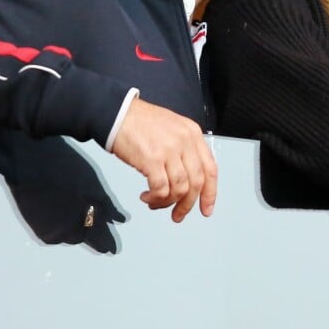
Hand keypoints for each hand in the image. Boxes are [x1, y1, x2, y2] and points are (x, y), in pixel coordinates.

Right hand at [111, 98, 217, 221]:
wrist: (118, 113)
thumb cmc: (141, 121)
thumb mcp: (173, 128)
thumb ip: (185, 149)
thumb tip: (188, 179)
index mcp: (193, 133)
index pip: (210, 169)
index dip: (210, 193)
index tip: (206, 209)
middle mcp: (185, 141)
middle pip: (196, 182)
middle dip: (187, 204)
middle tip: (178, 215)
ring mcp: (169, 150)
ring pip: (179, 189)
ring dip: (167, 202)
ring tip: (155, 203)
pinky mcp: (152, 159)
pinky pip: (161, 189)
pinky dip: (155, 198)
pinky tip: (146, 197)